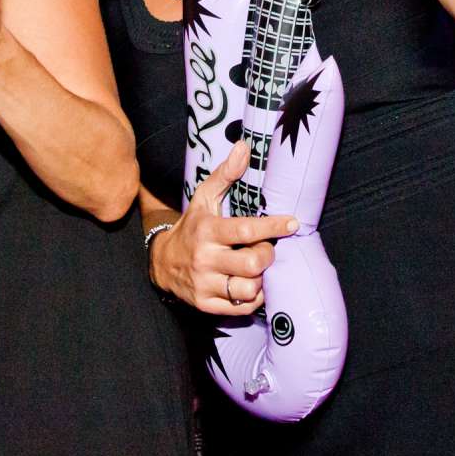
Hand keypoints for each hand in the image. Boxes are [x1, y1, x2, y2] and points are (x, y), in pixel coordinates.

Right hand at [149, 141, 296, 315]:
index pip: (246, 231)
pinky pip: (241, 307)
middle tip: (266, 250)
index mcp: (207, 230)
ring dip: (261, 279)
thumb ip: (225, 174)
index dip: (273, 227)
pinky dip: (253, 297)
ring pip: (248, 289)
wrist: (161, 262)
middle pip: (253, 264)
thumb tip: (244, 148)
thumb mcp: (204, 197)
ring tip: (257, 269)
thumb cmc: (192, 226)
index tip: (292, 223)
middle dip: (267, 256)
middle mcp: (205, 259)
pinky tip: (251, 284)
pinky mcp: (205, 304)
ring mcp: (204, 284)